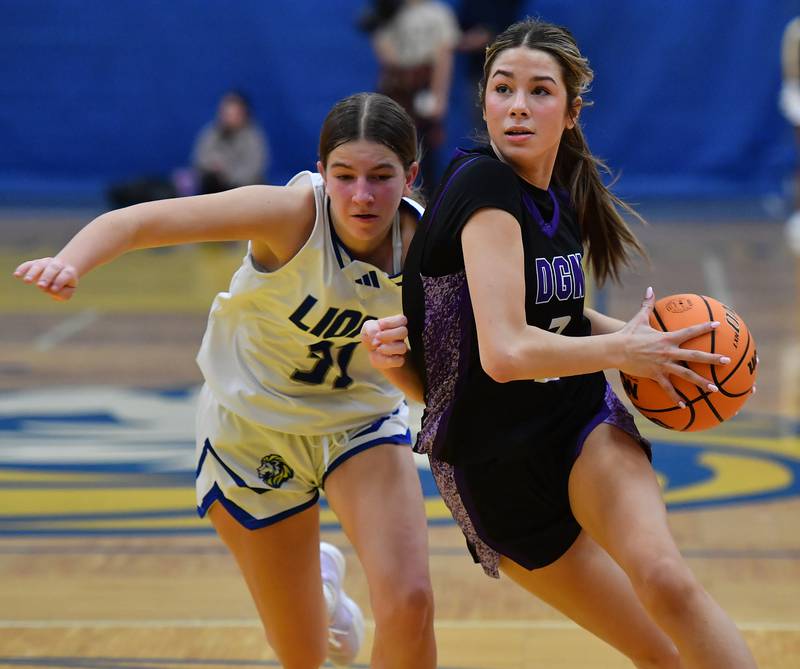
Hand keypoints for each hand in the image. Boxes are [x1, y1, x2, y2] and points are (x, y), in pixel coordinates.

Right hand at [13, 257, 77, 300]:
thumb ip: (63, 293)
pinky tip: (17, 275)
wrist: (63, 271)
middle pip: (53, 268)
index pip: (65, 275)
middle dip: (46, 277)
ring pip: (40, 265)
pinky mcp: (36, 263)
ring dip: (33, 273)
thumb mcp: (68, 291)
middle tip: (40, 286)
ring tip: (27, 281)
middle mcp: (58, 264)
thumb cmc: (65, 285)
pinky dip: (22, 268)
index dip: (59, 282)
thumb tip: (51, 290)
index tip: (53, 289)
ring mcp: (46, 262)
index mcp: (69, 271)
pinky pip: (29, 264)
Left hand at [361, 314, 408, 368]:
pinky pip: (399, 361)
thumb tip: (376, 336)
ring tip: (378, 348)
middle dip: (389, 335)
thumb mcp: (367, 327)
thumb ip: (371, 328)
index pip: (402, 320)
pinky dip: (388, 360)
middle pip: (403, 332)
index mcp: (396, 324)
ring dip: (387, 348)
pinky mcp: (398, 360)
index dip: (390, 323)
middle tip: (377, 337)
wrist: (372, 350)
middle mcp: (400, 336)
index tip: (380, 325)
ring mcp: (401, 348)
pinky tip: (380, 356)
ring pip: (402, 348)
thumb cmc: (372, 336)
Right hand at [618, 287, 729, 405]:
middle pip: (695, 355)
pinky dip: (676, 398)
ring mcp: (663, 364)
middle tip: (727, 361)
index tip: (718, 325)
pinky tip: (685, 406)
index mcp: (667, 338)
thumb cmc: (627, 333)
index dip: (704, 327)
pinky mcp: (655, 375)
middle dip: (712, 358)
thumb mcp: (639, 318)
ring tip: (715, 388)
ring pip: (686, 375)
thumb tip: (649, 288)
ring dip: (701, 382)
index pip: (690, 331)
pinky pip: (668, 388)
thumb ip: (647, 304)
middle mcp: (668, 352)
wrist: (615, 350)